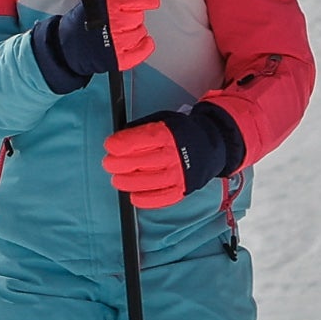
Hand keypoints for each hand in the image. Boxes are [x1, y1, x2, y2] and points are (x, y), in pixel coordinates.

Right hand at [28, 0, 155, 90]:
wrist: (65, 47)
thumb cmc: (79, 23)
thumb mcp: (93, 0)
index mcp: (108, 3)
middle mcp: (115, 21)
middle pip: (139, 16)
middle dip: (133, 16)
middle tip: (121, 17)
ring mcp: (118, 41)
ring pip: (141, 33)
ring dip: (135, 31)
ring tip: (121, 31)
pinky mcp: (120, 58)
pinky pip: (142, 51)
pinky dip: (143, 46)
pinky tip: (137, 42)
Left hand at [103, 103, 243, 207]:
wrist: (210, 145)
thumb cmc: (180, 133)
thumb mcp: (161, 120)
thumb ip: (139, 129)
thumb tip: (117, 140)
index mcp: (166, 135)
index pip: (137, 141)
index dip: (118, 145)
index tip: (110, 146)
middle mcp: (173, 155)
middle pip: (139, 162)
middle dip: (117, 164)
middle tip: (109, 163)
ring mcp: (179, 174)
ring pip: (147, 182)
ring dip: (126, 182)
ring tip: (118, 179)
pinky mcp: (182, 189)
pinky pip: (161, 198)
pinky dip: (144, 199)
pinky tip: (133, 195)